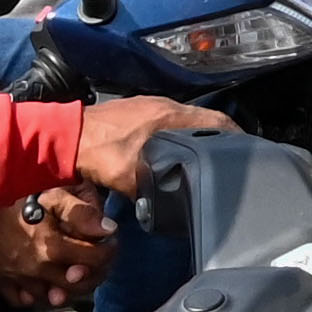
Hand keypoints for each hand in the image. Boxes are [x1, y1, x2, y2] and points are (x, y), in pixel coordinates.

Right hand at [0, 181, 111, 305]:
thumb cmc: (11, 198)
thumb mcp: (50, 196)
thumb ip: (81, 214)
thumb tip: (109, 230)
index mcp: (52, 247)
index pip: (95, 260)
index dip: (109, 251)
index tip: (110, 242)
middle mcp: (38, 269)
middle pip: (79, 285)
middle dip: (95, 273)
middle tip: (97, 259)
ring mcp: (19, 280)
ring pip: (54, 297)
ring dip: (68, 287)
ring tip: (74, 270)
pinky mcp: (2, 283)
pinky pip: (24, 300)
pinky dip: (36, 295)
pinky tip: (43, 282)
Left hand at [67, 94, 226, 197]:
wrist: (65, 137)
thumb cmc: (97, 153)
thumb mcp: (129, 178)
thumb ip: (154, 190)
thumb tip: (171, 206)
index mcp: (169, 117)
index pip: (216, 121)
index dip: (235, 136)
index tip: (246, 151)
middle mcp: (165, 106)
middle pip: (205, 119)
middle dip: (220, 137)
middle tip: (229, 159)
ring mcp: (150, 105)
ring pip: (187, 119)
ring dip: (199, 135)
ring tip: (206, 156)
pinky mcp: (138, 110)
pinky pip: (169, 120)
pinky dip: (180, 133)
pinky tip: (175, 149)